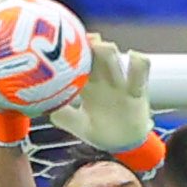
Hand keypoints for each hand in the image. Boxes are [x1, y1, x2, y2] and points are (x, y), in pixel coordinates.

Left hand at [50, 36, 156, 155]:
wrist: (124, 145)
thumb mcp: (79, 125)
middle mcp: (102, 80)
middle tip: (81, 41)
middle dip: (88, 43)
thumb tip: (44, 107)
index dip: (69, 53)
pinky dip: (138, 61)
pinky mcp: (137, 89)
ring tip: (101, 47)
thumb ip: (63, 116)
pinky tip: (133, 56)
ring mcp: (119, 82)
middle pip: (94, 53)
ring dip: (106, 49)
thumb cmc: (101, 131)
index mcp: (86, 86)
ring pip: (113, 56)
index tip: (60, 47)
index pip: (77, 63)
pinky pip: (142, 69)